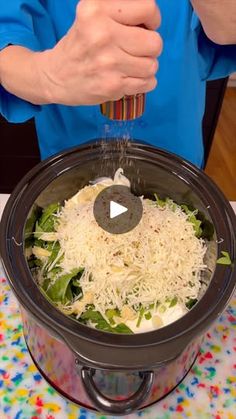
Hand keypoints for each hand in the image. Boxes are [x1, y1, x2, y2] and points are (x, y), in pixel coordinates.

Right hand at [38, 0, 162, 104]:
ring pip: (152, 65)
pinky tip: (129, 78)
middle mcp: (102, 34)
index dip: (153, 20)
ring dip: (146, 67)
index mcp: (97, 10)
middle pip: (154, 42)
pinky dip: (144, 83)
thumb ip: (120, 11)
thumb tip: (152, 21)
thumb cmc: (80, 44)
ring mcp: (108, 63)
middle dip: (150, 48)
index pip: (148, 8)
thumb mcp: (92, 15)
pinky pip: (148, 83)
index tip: (145, 27)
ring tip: (130, 66)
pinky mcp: (112, 86)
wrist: (55, 76)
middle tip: (136, 51)